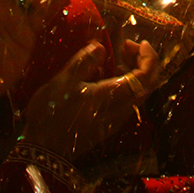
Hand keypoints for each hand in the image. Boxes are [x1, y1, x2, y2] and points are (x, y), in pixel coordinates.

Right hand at [22, 38, 159, 159]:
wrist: (44, 150)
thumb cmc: (52, 113)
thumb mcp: (64, 81)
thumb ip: (85, 61)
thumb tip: (101, 46)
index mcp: (113, 95)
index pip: (146, 76)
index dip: (149, 56)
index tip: (139, 42)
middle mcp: (121, 109)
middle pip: (147, 84)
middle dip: (142, 61)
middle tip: (125, 47)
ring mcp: (116, 119)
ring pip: (137, 93)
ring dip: (133, 72)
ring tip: (114, 59)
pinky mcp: (108, 125)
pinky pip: (127, 100)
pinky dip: (125, 84)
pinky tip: (105, 78)